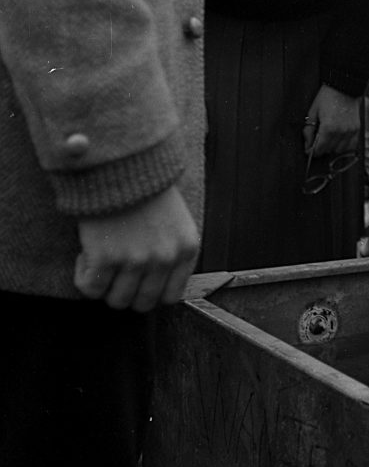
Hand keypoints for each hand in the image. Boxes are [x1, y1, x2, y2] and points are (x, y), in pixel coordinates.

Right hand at [75, 185, 199, 311]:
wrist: (123, 164)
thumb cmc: (146, 190)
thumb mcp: (177, 222)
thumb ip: (173, 253)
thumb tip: (158, 287)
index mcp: (187, 249)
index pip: (171, 296)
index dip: (150, 293)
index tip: (137, 282)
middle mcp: (165, 258)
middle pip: (142, 303)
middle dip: (126, 292)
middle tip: (115, 273)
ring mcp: (136, 260)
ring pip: (117, 301)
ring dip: (105, 286)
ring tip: (101, 261)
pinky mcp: (106, 257)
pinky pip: (90, 289)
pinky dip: (83, 277)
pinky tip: (86, 256)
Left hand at [303, 84, 360, 156]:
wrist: (344, 86)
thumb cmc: (328, 96)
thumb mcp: (313, 111)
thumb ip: (309, 130)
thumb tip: (307, 143)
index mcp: (328, 128)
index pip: (319, 149)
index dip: (312, 151)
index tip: (309, 149)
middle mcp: (341, 132)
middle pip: (329, 150)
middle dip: (321, 148)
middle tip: (318, 141)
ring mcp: (351, 131)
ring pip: (341, 150)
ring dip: (333, 147)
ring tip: (329, 138)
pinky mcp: (358, 129)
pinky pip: (352, 145)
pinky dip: (345, 144)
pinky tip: (340, 138)